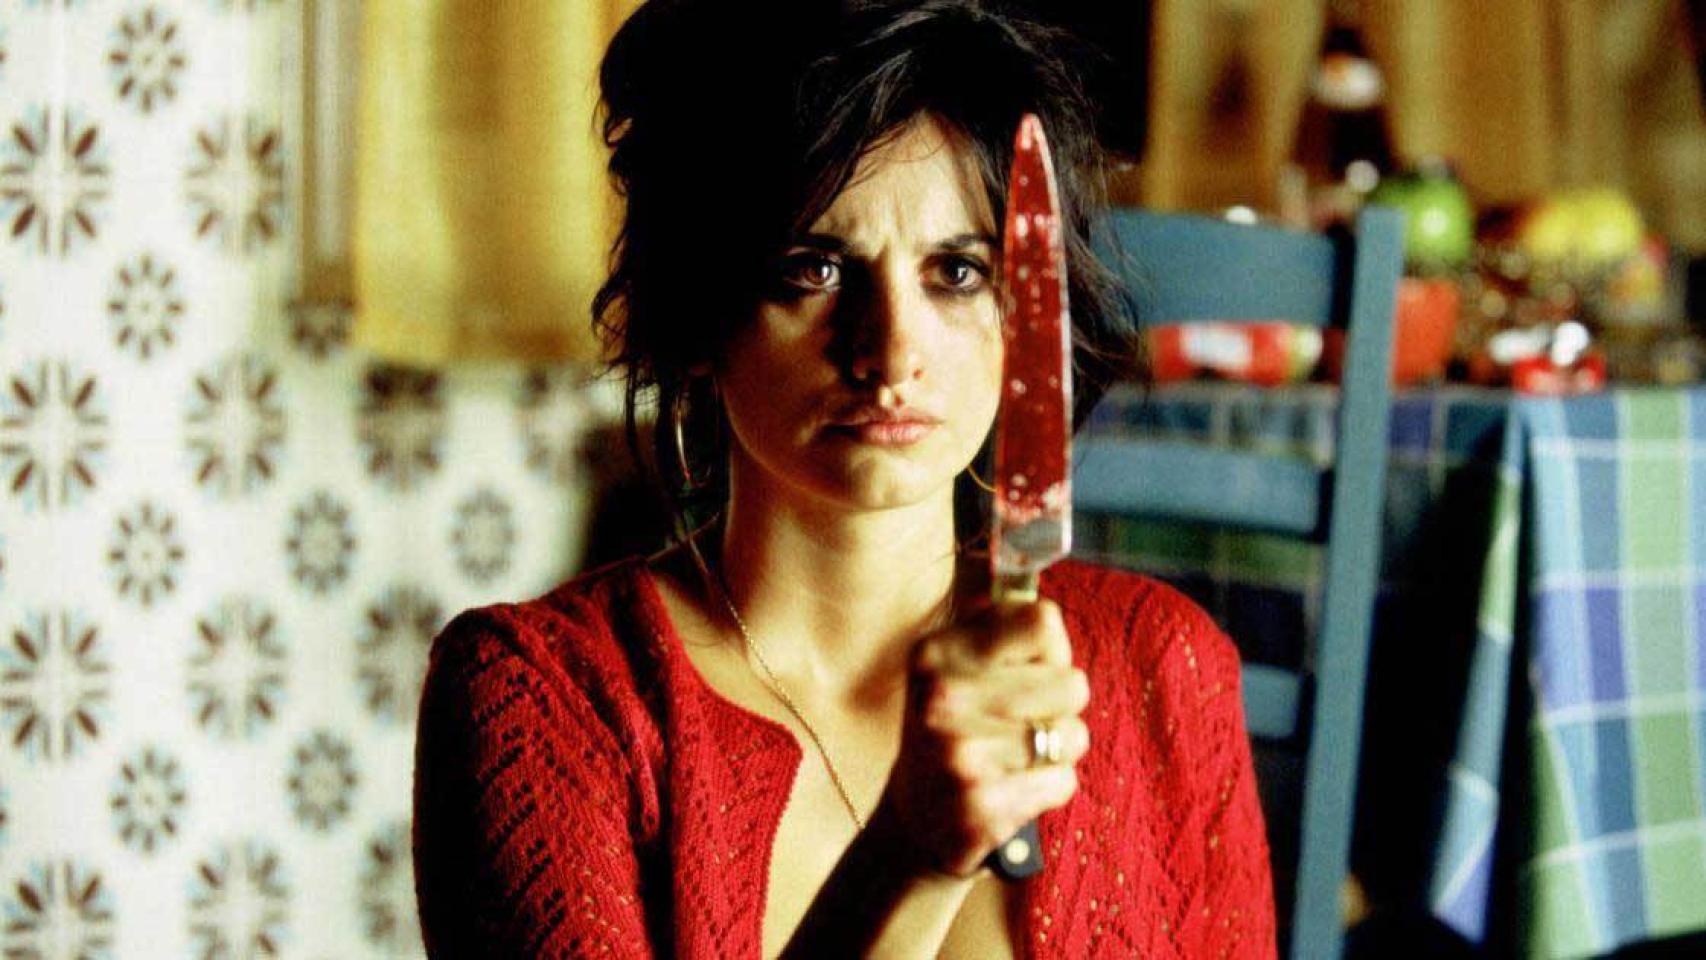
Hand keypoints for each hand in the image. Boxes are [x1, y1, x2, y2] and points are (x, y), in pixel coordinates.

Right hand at [876, 599, 1089, 878]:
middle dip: (1060, 707)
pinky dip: (1048, 789)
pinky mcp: (980, 806)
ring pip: (1073, 736)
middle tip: (1021, 724)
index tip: (1028, 673)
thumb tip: (1046, 613)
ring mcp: (960, 754)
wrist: (917, 818)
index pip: (1042, 622)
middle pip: (1072, 683)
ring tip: (1016, 758)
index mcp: (938, 652)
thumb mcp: (958, 666)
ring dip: (1057, 751)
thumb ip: (1003, 628)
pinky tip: (1012, 789)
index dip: (1050, 651)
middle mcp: (942, 698)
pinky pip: (1062, 782)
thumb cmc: (956, 729)